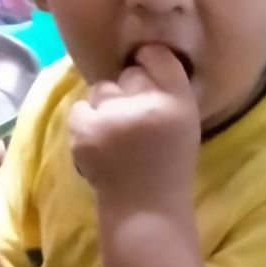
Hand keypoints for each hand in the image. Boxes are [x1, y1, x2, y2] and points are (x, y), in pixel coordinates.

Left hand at [69, 45, 199, 203]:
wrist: (144, 212)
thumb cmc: (168, 166)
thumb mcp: (184, 124)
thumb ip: (168, 90)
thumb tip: (140, 54)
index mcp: (180, 103)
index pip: (160, 57)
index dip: (151, 61)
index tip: (149, 80)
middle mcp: (149, 105)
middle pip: (130, 74)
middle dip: (129, 92)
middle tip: (135, 123)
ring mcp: (115, 117)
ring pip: (102, 90)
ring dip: (106, 107)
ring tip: (116, 137)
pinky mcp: (88, 130)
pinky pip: (81, 108)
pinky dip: (87, 124)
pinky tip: (101, 145)